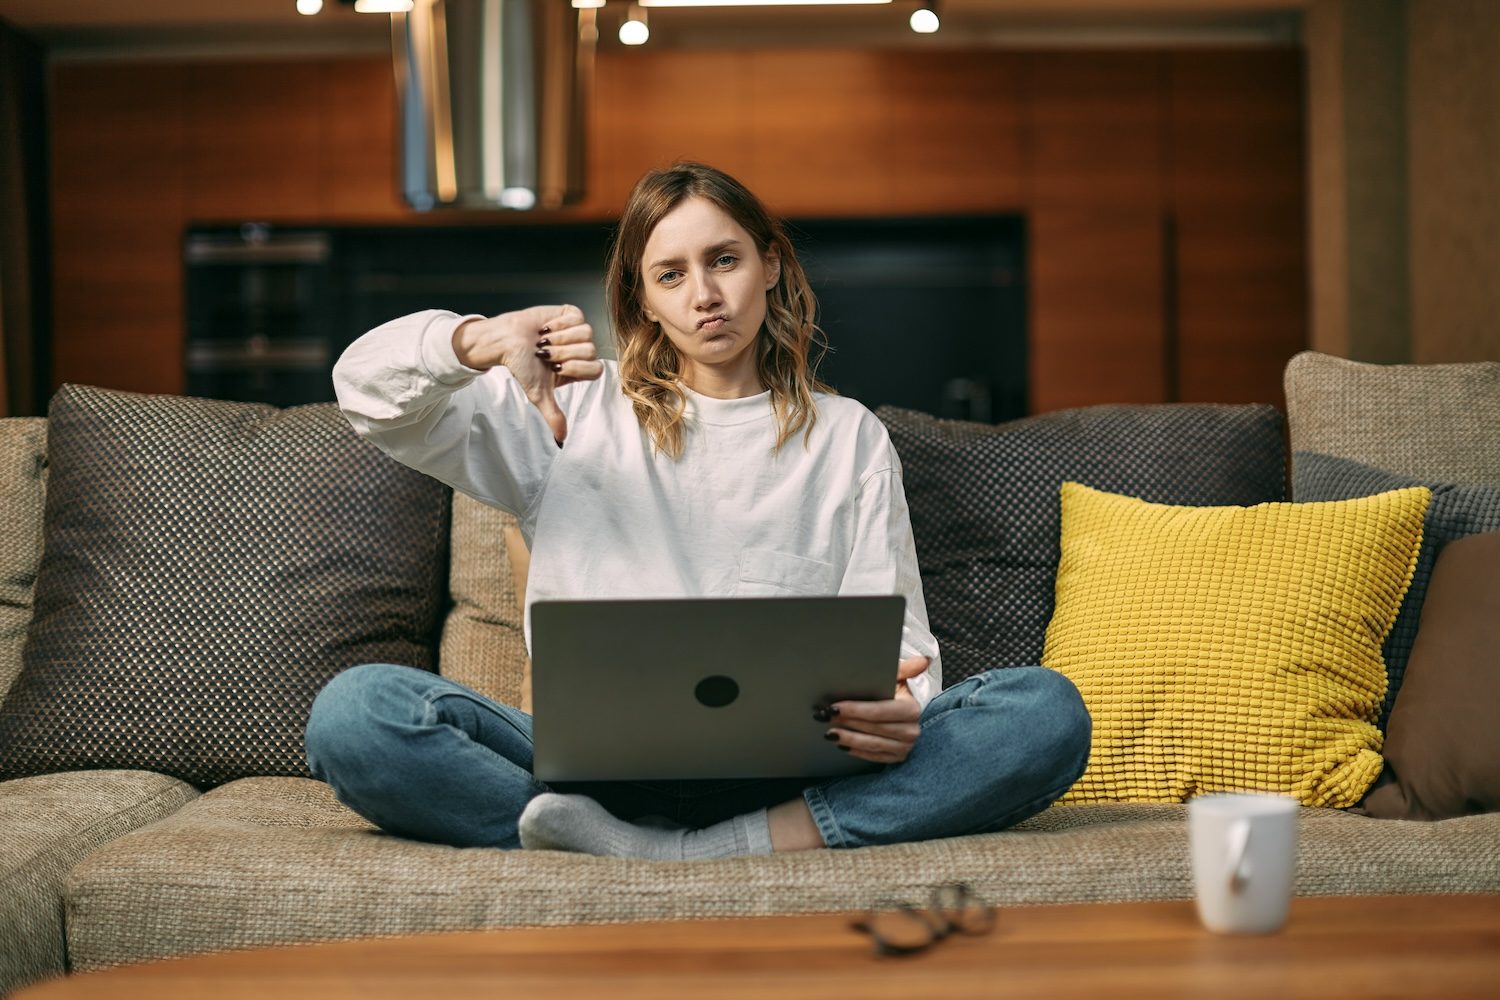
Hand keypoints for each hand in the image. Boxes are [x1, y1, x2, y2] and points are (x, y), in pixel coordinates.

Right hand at [452, 304, 602, 443]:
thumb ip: (553, 416)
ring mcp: (578, 332)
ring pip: (586, 334)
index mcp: (579, 370)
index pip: (595, 370)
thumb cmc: (522, 366)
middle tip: (544, 354)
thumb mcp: (538, 394)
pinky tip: (546, 328)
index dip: (575, 367)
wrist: (506, 341)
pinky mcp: (571, 314)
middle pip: (590, 350)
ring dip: (559, 338)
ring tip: (543, 341)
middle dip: (563, 352)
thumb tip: (561, 442)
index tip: (554, 368)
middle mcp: (582, 351)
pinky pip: (577, 318)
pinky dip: (559, 323)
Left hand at [819, 655, 928, 764]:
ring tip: (830, 733)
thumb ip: (905, 669)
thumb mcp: (898, 677)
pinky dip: (857, 751)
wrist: (899, 711)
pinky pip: (874, 757)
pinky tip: (842, 744)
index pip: (881, 711)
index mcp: (911, 709)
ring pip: (873, 744)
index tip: (836, 706)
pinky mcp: (896, 758)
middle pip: (874, 728)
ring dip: (850, 739)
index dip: (857, 710)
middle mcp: (911, 731)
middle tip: (826, 716)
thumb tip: (922, 661)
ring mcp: (905, 747)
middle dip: (848, 722)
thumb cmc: (894, 692)